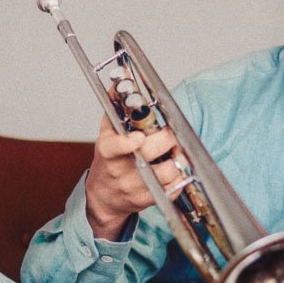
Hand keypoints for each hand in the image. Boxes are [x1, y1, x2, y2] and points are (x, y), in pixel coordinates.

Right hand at [84, 117, 182, 239]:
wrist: (104, 196)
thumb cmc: (109, 162)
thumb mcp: (106, 135)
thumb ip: (115, 108)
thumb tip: (122, 83)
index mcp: (109, 151)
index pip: (114, 147)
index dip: (127, 143)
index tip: (139, 137)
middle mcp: (121, 170)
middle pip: (149, 154)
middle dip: (167, 140)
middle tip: (172, 134)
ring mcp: (135, 186)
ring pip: (166, 172)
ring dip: (178, 159)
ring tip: (177, 151)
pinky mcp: (148, 199)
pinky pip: (173, 188)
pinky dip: (180, 176)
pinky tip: (176, 168)